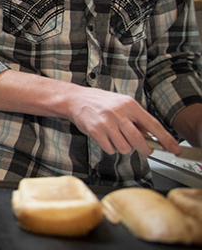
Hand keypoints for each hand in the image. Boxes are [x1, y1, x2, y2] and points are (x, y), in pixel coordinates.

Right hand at [65, 87, 180, 155]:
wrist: (76, 99)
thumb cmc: (100, 102)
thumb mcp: (122, 104)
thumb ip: (137, 119)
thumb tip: (152, 136)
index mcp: (130, 105)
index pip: (153, 125)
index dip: (166, 139)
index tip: (174, 149)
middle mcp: (119, 113)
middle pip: (139, 141)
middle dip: (144, 149)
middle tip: (144, 149)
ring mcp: (106, 122)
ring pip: (125, 147)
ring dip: (123, 147)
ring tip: (117, 138)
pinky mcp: (95, 131)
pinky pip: (110, 149)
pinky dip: (110, 148)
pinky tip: (106, 138)